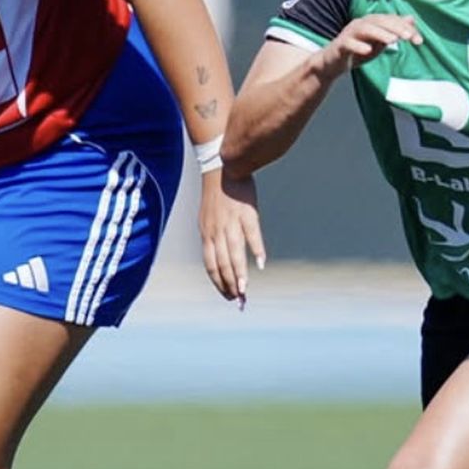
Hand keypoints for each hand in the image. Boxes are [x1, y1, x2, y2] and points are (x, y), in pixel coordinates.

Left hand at [199, 170, 264, 306]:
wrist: (222, 168)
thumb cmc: (217, 196)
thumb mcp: (207, 220)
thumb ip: (212, 240)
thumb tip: (220, 260)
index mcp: (206, 234)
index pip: (211, 265)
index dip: (219, 283)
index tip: (227, 296)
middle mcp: (216, 231)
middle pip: (222, 264)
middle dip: (229, 284)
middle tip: (238, 300)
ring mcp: (231, 222)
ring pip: (234, 253)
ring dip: (239, 274)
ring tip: (244, 290)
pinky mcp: (246, 213)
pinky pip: (252, 234)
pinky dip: (256, 249)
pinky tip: (261, 263)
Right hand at [314, 14, 421, 79]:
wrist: (332, 64)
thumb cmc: (357, 51)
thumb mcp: (379, 42)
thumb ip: (394, 31)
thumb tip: (411, 19)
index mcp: (370, 22)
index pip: (390, 20)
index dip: (405, 28)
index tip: (419, 40)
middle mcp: (359, 24)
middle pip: (378, 21)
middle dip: (395, 28)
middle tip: (408, 37)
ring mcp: (348, 34)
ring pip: (364, 29)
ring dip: (379, 34)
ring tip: (393, 41)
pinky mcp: (339, 46)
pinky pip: (348, 43)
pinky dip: (358, 46)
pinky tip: (368, 51)